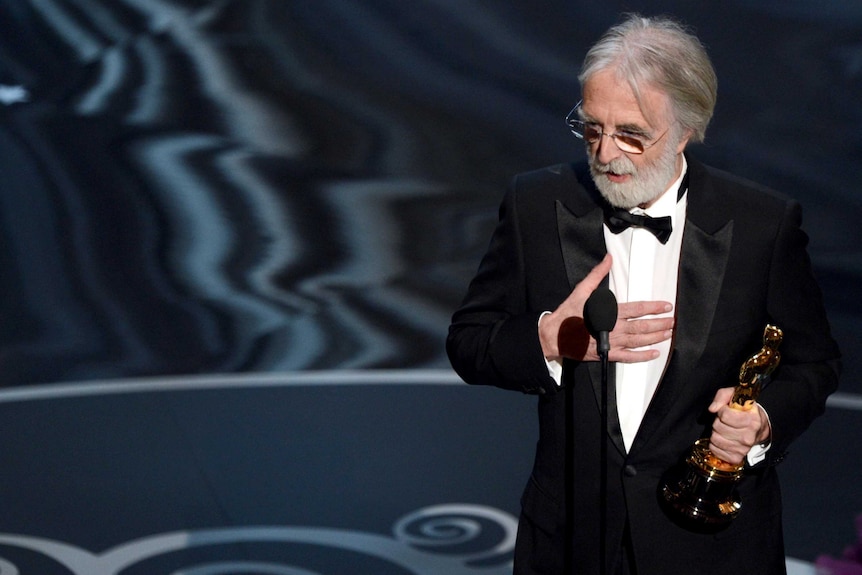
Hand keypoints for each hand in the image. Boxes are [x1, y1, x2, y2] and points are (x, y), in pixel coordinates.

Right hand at [538, 254, 674, 362]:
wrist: (554, 336)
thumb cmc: (568, 313)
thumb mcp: (581, 291)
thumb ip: (597, 275)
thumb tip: (608, 259)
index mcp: (609, 312)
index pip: (637, 309)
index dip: (653, 307)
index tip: (666, 306)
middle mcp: (613, 328)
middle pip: (642, 326)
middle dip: (659, 324)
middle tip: (673, 321)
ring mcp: (612, 343)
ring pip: (638, 341)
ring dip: (655, 337)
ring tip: (668, 334)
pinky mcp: (608, 354)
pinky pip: (629, 357)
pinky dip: (642, 356)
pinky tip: (654, 353)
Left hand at [707, 387, 771, 464]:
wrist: (758, 429)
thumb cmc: (745, 411)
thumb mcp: (736, 396)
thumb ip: (723, 396)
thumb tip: (713, 409)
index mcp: (752, 420)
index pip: (725, 416)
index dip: (722, 410)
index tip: (726, 410)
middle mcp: (749, 437)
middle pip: (718, 427)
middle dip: (718, 421)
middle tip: (725, 421)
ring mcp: (743, 449)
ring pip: (715, 439)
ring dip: (716, 433)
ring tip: (724, 430)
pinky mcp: (736, 457)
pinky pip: (716, 450)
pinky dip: (715, 444)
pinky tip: (722, 439)